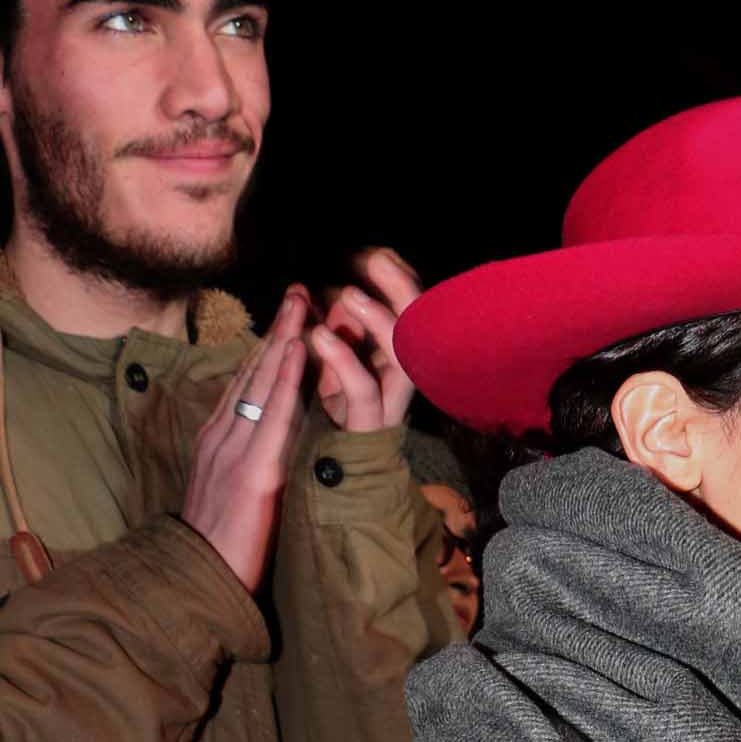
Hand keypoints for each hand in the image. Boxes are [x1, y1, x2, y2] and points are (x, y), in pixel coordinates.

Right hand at [179, 286, 310, 594]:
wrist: (195, 580)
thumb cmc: (216, 546)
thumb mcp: (229, 494)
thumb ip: (244, 465)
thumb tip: (266, 452)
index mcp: (217, 441)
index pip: (245, 386)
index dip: (267, 351)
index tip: (287, 320)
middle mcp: (221, 436)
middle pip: (251, 372)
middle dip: (277, 331)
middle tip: (298, 291)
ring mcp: (233, 450)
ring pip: (261, 382)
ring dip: (284, 340)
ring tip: (302, 303)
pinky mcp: (251, 471)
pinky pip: (273, 414)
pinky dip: (286, 378)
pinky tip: (299, 349)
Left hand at [308, 246, 421, 431]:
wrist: (329, 488)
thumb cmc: (330, 425)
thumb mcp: (333, 369)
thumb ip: (341, 333)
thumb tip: (339, 294)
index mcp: (393, 364)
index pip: (410, 313)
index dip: (398, 281)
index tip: (378, 252)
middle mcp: (398, 383)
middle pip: (420, 330)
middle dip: (403, 291)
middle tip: (378, 259)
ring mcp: (387, 406)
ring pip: (402, 360)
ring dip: (380, 322)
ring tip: (351, 294)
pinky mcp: (366, 429)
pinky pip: (363, 392)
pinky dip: (343, 359)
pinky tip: (320, 335)